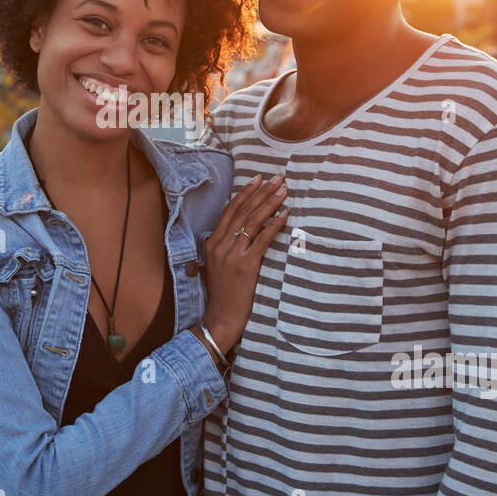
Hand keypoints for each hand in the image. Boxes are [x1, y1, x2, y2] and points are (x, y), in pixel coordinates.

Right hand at [199, 174, 287, 354]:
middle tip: (277, 178)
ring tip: (283, 192)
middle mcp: (220, 245)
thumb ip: (224, 245)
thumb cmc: (223, 292)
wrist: (221, 317)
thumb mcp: (216, 264)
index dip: (245, 193)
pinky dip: (275, 226)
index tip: (258, 179)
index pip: (230, 210)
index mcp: (212, 242)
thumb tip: (240, 228)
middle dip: (261, 192)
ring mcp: (232, 255)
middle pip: (243, 212)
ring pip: (253, 222)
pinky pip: (262, 240)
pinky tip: (285, 215)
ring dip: (270, 204)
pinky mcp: (246, 266)